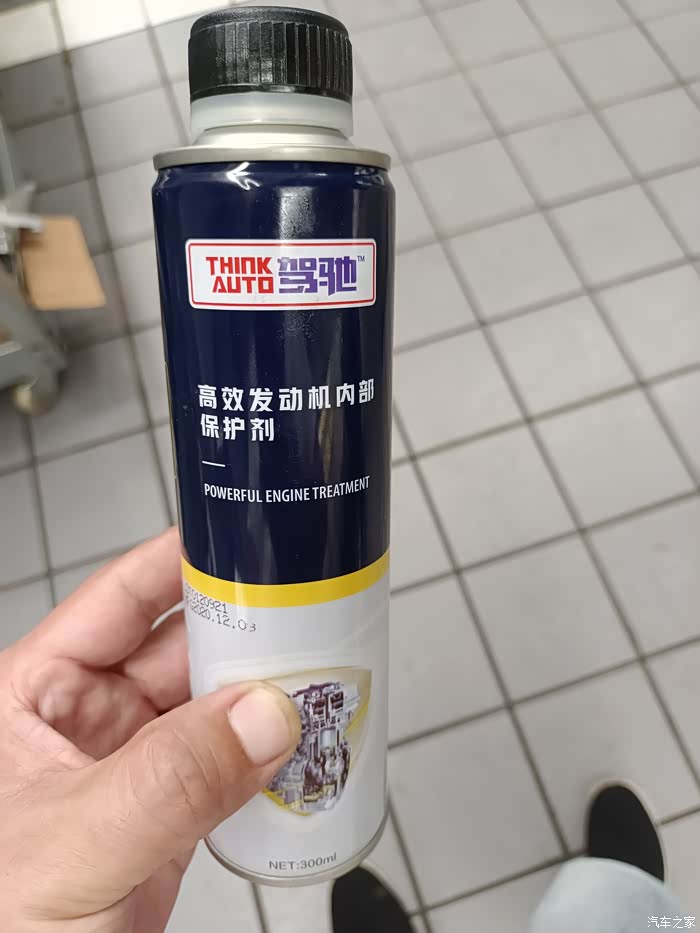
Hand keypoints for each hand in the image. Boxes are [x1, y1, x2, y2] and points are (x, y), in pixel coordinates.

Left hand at [0, 528, 299, 931]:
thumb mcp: (75, 845)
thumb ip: (169, 781)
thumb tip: (262, 713)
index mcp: (36, 695)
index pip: (117, 600)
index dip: (178, 560)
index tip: (242, 538)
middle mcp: (86, 721)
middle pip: (180, 647)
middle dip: (243, 630)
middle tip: (308, 616)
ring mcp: (132, 767)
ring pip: (213, 706)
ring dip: (264, 693)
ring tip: (320, 675)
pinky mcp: (168, 814)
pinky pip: (229, 764)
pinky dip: (270, 755)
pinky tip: (304, 744)